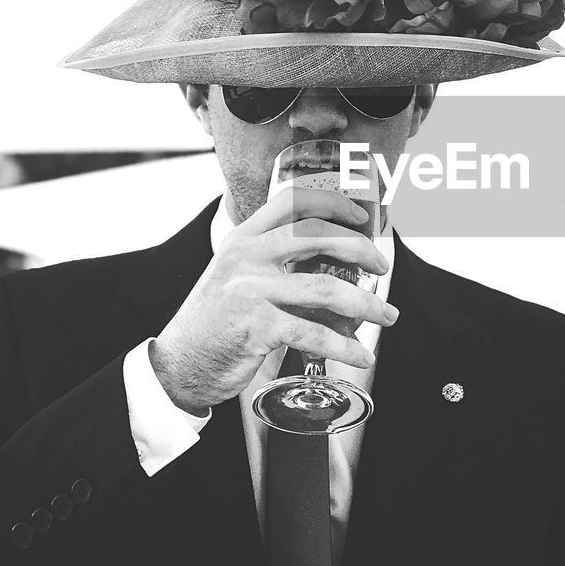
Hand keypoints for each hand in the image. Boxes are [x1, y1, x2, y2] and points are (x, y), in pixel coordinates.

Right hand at [150, 190, 394, 415]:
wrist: (179, 366)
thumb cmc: (216, 323)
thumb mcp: (236, 276)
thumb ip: (272, 261)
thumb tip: (333, 261)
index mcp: (243, 238)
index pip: (291, 200)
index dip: (333, 202)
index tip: (362, 217)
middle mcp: (245, 256)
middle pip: (316, 235)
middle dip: (361, 250)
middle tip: (382, 267)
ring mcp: (250, 290)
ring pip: (325, 288)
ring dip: (366, 303)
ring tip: (385, 314)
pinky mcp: (257, 327)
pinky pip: (314, 333)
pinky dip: (344, 346)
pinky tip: (359, 354)